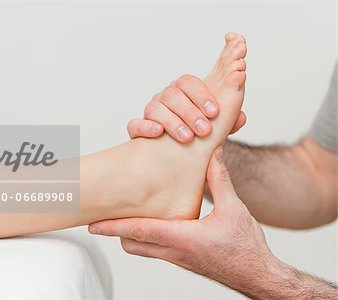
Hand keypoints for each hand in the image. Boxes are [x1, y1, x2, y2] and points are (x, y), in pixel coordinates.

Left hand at [89, 147, 274, 288]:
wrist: (258, 276)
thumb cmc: (246, 247)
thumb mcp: (234, 208)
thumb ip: (220, 180)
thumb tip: (211, 154)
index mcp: (182, 238)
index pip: (138, 231)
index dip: (113, 225)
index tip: (92, 223)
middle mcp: (174, 251)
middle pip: (132, 244)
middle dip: (115, 231)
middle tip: (101, 219)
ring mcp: (177, 258)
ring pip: (142, 249)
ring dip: (130, 235)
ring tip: (122, 219)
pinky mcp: (183, 260)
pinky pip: (156, 250)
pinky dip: (146, 238)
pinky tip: (151, 225)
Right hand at [127, 75, 246, 142]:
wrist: (179, 158)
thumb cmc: (199, 138)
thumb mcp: (218, 130)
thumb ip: (229, 122)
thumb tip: (241, 118)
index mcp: (183, 93)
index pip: (188, 82)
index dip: (201, 95)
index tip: (214, 112)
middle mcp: (164, 99)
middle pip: (172, 94)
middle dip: (190, 112)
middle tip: (205, 130)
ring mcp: (149, 113)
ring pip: (154, 108)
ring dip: (172, 122)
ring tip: (187, 138)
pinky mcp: (137, 130)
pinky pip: (135, 124)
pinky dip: (145, 127)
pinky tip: (158, 134)